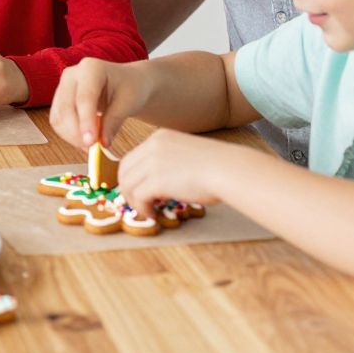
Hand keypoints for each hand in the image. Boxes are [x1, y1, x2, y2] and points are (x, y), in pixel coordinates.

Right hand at [48, 58, 151, 149]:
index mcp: (91, 68)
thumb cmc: (130, 88)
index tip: (91, 142)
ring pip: (59, 117)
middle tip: (94, 149)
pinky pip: (58, 121)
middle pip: (66, 108)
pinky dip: (69, 135)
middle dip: (77, 132)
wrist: (126, 82)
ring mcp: (63, 87)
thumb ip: (114, 121)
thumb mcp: (129, 102)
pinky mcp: (59, 100)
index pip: (84, 97)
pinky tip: (85, 140)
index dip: (85, 121)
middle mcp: (72, 75)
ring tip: (93, 145)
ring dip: (72, 136)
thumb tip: (103, 143)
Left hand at [117, 129, 243, 218]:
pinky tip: (153, 214)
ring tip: (147, 210)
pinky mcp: (156, 180)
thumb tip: (160, 182)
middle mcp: (152, 147)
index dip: (132, 176)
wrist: (228, 169)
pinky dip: (142, 208)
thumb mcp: (187, 154)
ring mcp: (152, 163)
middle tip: (138, 203)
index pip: (133, 157)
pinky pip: (138, 197)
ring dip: (134, 201)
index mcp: (159, 138)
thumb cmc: (217, 166)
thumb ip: (169, 162)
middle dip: (128, 189)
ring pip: (128, 184)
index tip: (138, 190)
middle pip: (125, 170)